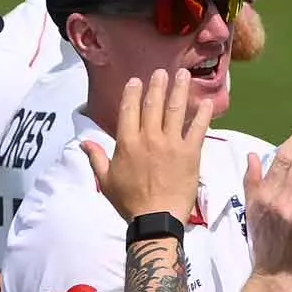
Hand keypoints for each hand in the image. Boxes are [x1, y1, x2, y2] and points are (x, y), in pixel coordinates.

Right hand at [83, 70, 210, 220]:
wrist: (156, 219)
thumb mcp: (106, 181)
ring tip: (183, 75)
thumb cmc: (129, 203)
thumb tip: (84, 142)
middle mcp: (148, 138)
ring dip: (179, 90)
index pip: (129, 110)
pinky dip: (202, 114)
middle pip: (153, 104)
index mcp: (127, 143)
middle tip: (162, 72)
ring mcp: (171, 143)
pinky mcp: (190, 153)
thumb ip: (96, 158)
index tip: (136, 80)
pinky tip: (207, 101)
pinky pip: (197, 128)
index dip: (133, 93)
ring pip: (175, 110)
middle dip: (157, 85)